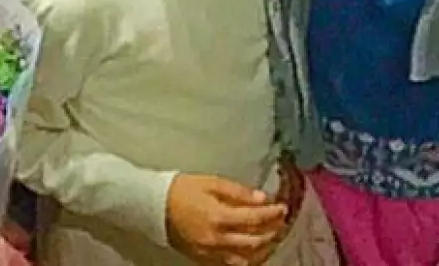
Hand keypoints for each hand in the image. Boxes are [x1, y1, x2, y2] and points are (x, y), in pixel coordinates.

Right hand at [165, 174, 287, 265]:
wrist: (156, 207)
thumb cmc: (184, 190)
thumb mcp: (212, 182)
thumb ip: (238, 192)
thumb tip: (262, 198)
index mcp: (219, 217)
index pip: (255, 219)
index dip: (272, 214)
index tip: (283, 207)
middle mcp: (218, 240)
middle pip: (254, 242)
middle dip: (272, 232)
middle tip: (281, 222)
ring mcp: (211, 253)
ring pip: (246, 260)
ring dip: (263, 250)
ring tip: (271, 237)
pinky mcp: (205, 260)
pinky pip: (232, 265)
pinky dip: (247, 259)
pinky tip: (253, 251)